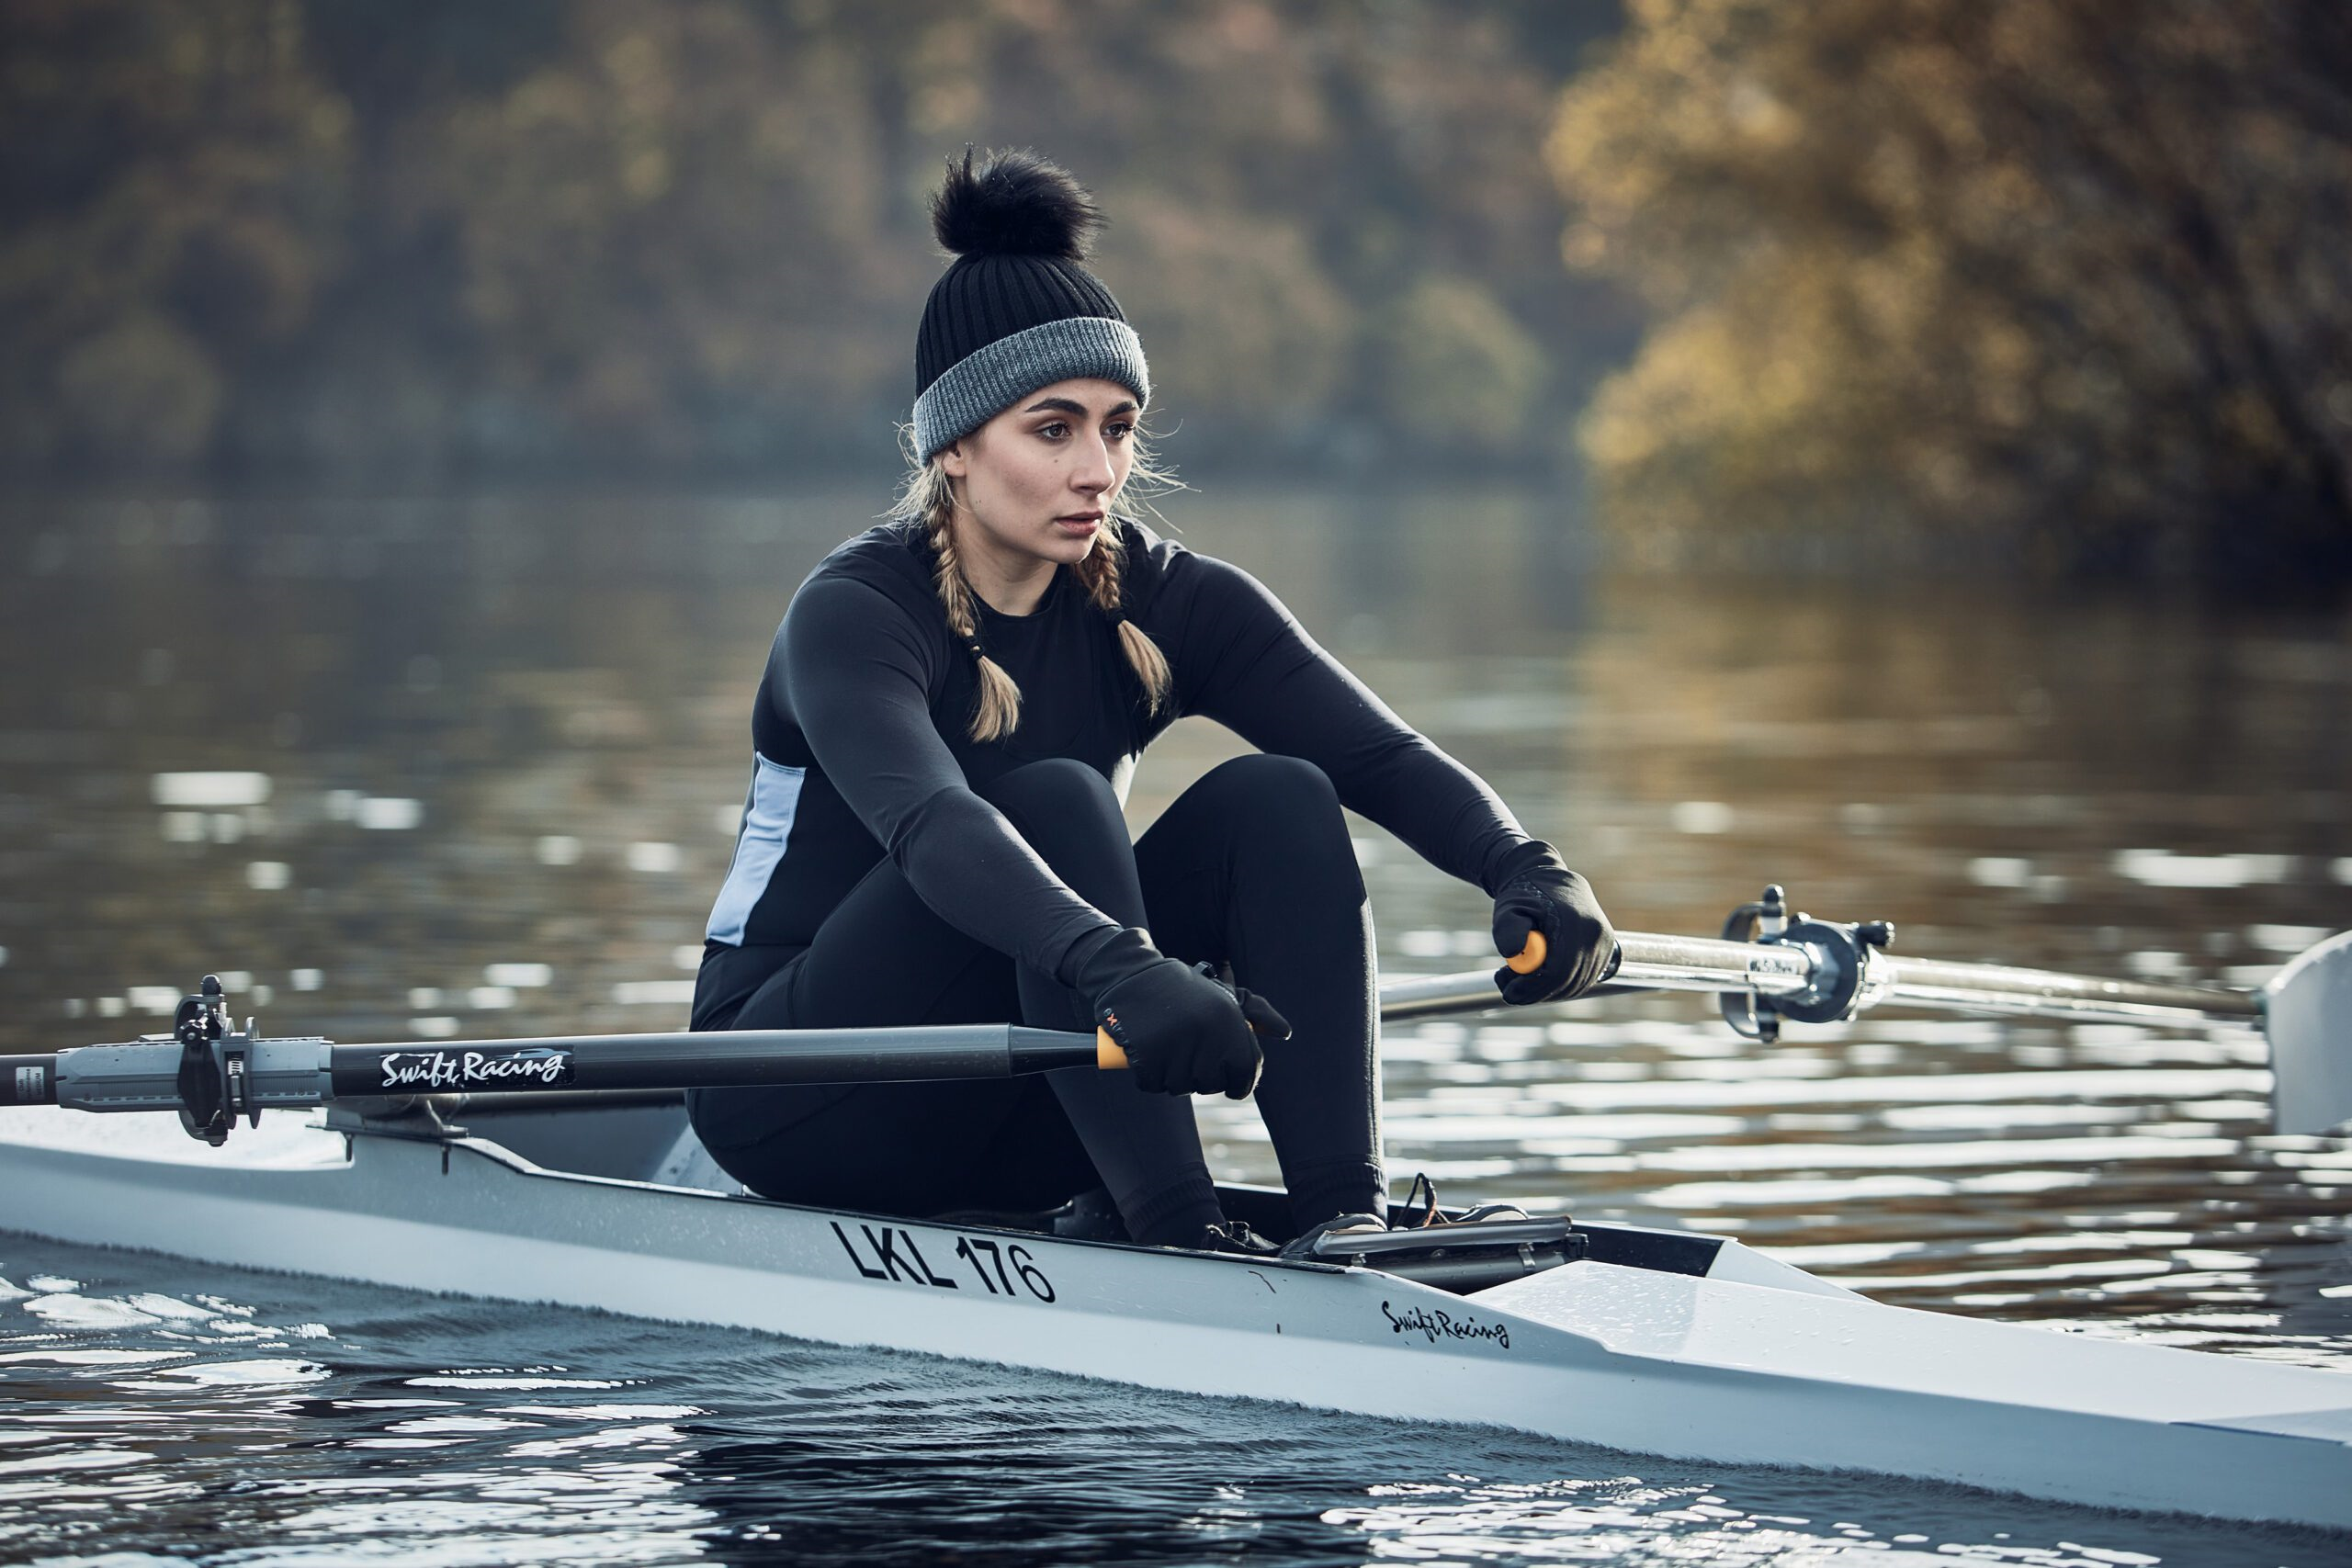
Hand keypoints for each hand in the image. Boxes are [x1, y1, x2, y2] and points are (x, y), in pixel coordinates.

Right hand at [1075, 929, 1289, 1097]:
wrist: (1132, 975)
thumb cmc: (1183, 989)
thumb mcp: (1223, 995)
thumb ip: (1256, 1012)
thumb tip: (1284, 1032)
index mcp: (1230, 1019)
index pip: (1246, 1071)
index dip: (1238, 1082)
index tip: (1229, 1082)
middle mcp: (1208, 1032)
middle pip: (1212, 1083)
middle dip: (1202, 1076)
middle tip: (1189, 1051)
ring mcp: (1177, 1044)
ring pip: (1183, 1087)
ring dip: (1175, 1075)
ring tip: (1168, 1048)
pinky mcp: (1147, 1055)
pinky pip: (1154, 1084)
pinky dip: (1151, 1076)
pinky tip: (1150, 1054)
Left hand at [1489, 842, 1615, 1004]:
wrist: (1549, 878)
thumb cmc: (1526, 894)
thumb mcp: (1508, 907)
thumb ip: (1507, 929)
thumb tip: (1513, 953)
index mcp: (1576, 923)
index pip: (1558, 972)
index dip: (1533, 988)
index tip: (1509, 992)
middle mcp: (1597, 935)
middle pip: (1568, 982)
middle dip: (1536, 992)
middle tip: (1508, 985)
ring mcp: (1605, 944)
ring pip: (1575, 985)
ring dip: (1546, 989)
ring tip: (1520, 973)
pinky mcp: (1605, 950)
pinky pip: (1582, 979)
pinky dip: (1560, 983)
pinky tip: (1540, 969)